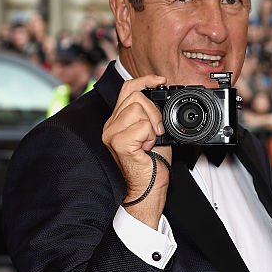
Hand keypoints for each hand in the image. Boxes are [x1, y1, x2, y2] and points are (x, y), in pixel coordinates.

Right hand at [102, 74, 172, 227]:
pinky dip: (151, 137)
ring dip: (152, 125)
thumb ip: (150, 115)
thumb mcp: (153, 133)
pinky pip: (142, 126)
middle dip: (153, 111)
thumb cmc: (152, 166)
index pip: (127, 89)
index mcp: (117, 122)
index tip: (161, 81)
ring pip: (138, 109)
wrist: (148, 191)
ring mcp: (112, 135)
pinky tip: (147, 149)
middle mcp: (110, 127)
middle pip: (134, 96)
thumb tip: (161, 98)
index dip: (145, 80)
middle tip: (157, 131)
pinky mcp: (119, 143)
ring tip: (150, 142)